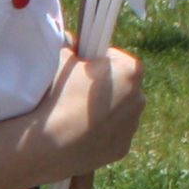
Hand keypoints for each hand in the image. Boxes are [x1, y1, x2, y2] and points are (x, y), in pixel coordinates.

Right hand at [28, 50, 143, 178]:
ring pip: (119, 113)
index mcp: (130, 70)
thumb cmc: (57, 97)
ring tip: (76, 116)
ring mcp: (132, 126)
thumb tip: (69, 40)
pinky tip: (80, 134)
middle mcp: (139, 98)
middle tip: (77, 93)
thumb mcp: (62, 60)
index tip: (83, 70)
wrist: (48, 144)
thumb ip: (70, 46)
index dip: (98, 62)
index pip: (117, 59)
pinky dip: (100, 134)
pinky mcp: (122, 149)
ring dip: (104, 112)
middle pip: (122, 87)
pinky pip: (112, 136)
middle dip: (105, 88)